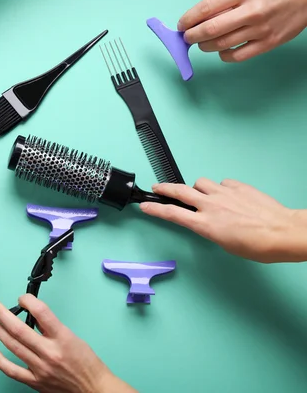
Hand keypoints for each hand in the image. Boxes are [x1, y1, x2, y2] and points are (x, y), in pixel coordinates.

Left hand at [0, 295, 135, 392]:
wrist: (93, 388)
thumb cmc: (86, 363)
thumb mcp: (72, 337)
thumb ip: (51, 327)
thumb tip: (32, 317)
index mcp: (62, 338)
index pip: (41, 313)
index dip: (29, 301)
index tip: (22, 298)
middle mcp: (50, 353)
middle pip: (20, 330)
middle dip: (2, 314)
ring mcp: (40, 368)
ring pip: (13, 346)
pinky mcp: (35, 381)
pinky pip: (12, 371)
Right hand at [140, 178, 306, 262]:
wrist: (283, 232)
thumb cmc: (258, 246)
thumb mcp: (225, 244)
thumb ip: (210, 229)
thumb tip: (207, 221)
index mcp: (205, 224)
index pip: (172, 213)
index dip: (155, 209)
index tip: (145, 206)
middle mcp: (211, 205)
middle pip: (179, 191)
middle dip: (165, 188)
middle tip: (157, 187)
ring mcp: (224, 193)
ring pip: (201, 183)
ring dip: (197, 188)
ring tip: (202, 195)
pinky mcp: (238, 186)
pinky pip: (222, 183)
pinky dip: (221, 188)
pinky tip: (228, 196)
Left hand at [178, 0, 306, 61]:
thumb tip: (199, 14)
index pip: (206, 9)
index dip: (188, 19)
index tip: (182, 25)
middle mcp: (251, 11)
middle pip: (210, 30)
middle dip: (192, 36)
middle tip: (188, 37)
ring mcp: (260, 29)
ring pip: (221, 45)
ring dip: (206, 46)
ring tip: (203, 43)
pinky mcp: (268, 43)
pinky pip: (237, 56)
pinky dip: (224, 55)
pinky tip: (222, 50)